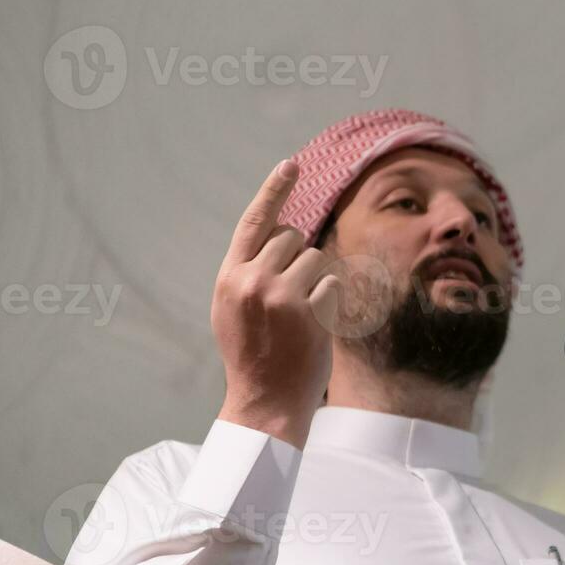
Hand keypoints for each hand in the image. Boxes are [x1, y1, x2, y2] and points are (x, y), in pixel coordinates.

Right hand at [211, 159, 340, 448]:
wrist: (265, 400)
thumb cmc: (255, 352)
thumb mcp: (235, 307)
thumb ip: (251, 270)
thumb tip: (281, 232)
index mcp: (230, 276)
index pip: (254, 221)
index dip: (274, 190)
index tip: (292, 164)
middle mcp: (252, 280)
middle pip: (294, 237)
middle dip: (301, 259)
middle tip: (291, 298)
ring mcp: (282, 295)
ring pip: (319, 258)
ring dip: (319, 281)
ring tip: (301, 316)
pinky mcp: (310, 312)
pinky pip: (334, 285)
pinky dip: (332, 302)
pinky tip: (314, 327)